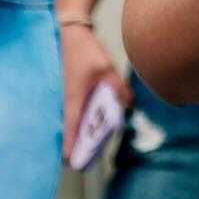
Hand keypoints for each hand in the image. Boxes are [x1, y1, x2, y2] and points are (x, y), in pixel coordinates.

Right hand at [60, 23, 131, 163]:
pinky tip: (100, 121)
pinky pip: (80, 112)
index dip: (71, 150)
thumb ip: (118, 88)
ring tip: (98, 144)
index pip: (69, 132)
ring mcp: (71, 98)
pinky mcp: (76, 92)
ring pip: (76, 123)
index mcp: (73, 101)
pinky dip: (87, 120)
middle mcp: (69, 103)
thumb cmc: (84, 52)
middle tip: (93, 159)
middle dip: (81, 145)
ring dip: (84, 133)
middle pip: (72, 132)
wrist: (72, 33)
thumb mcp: (105, 69)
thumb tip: (129, 105)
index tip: (76, 166)